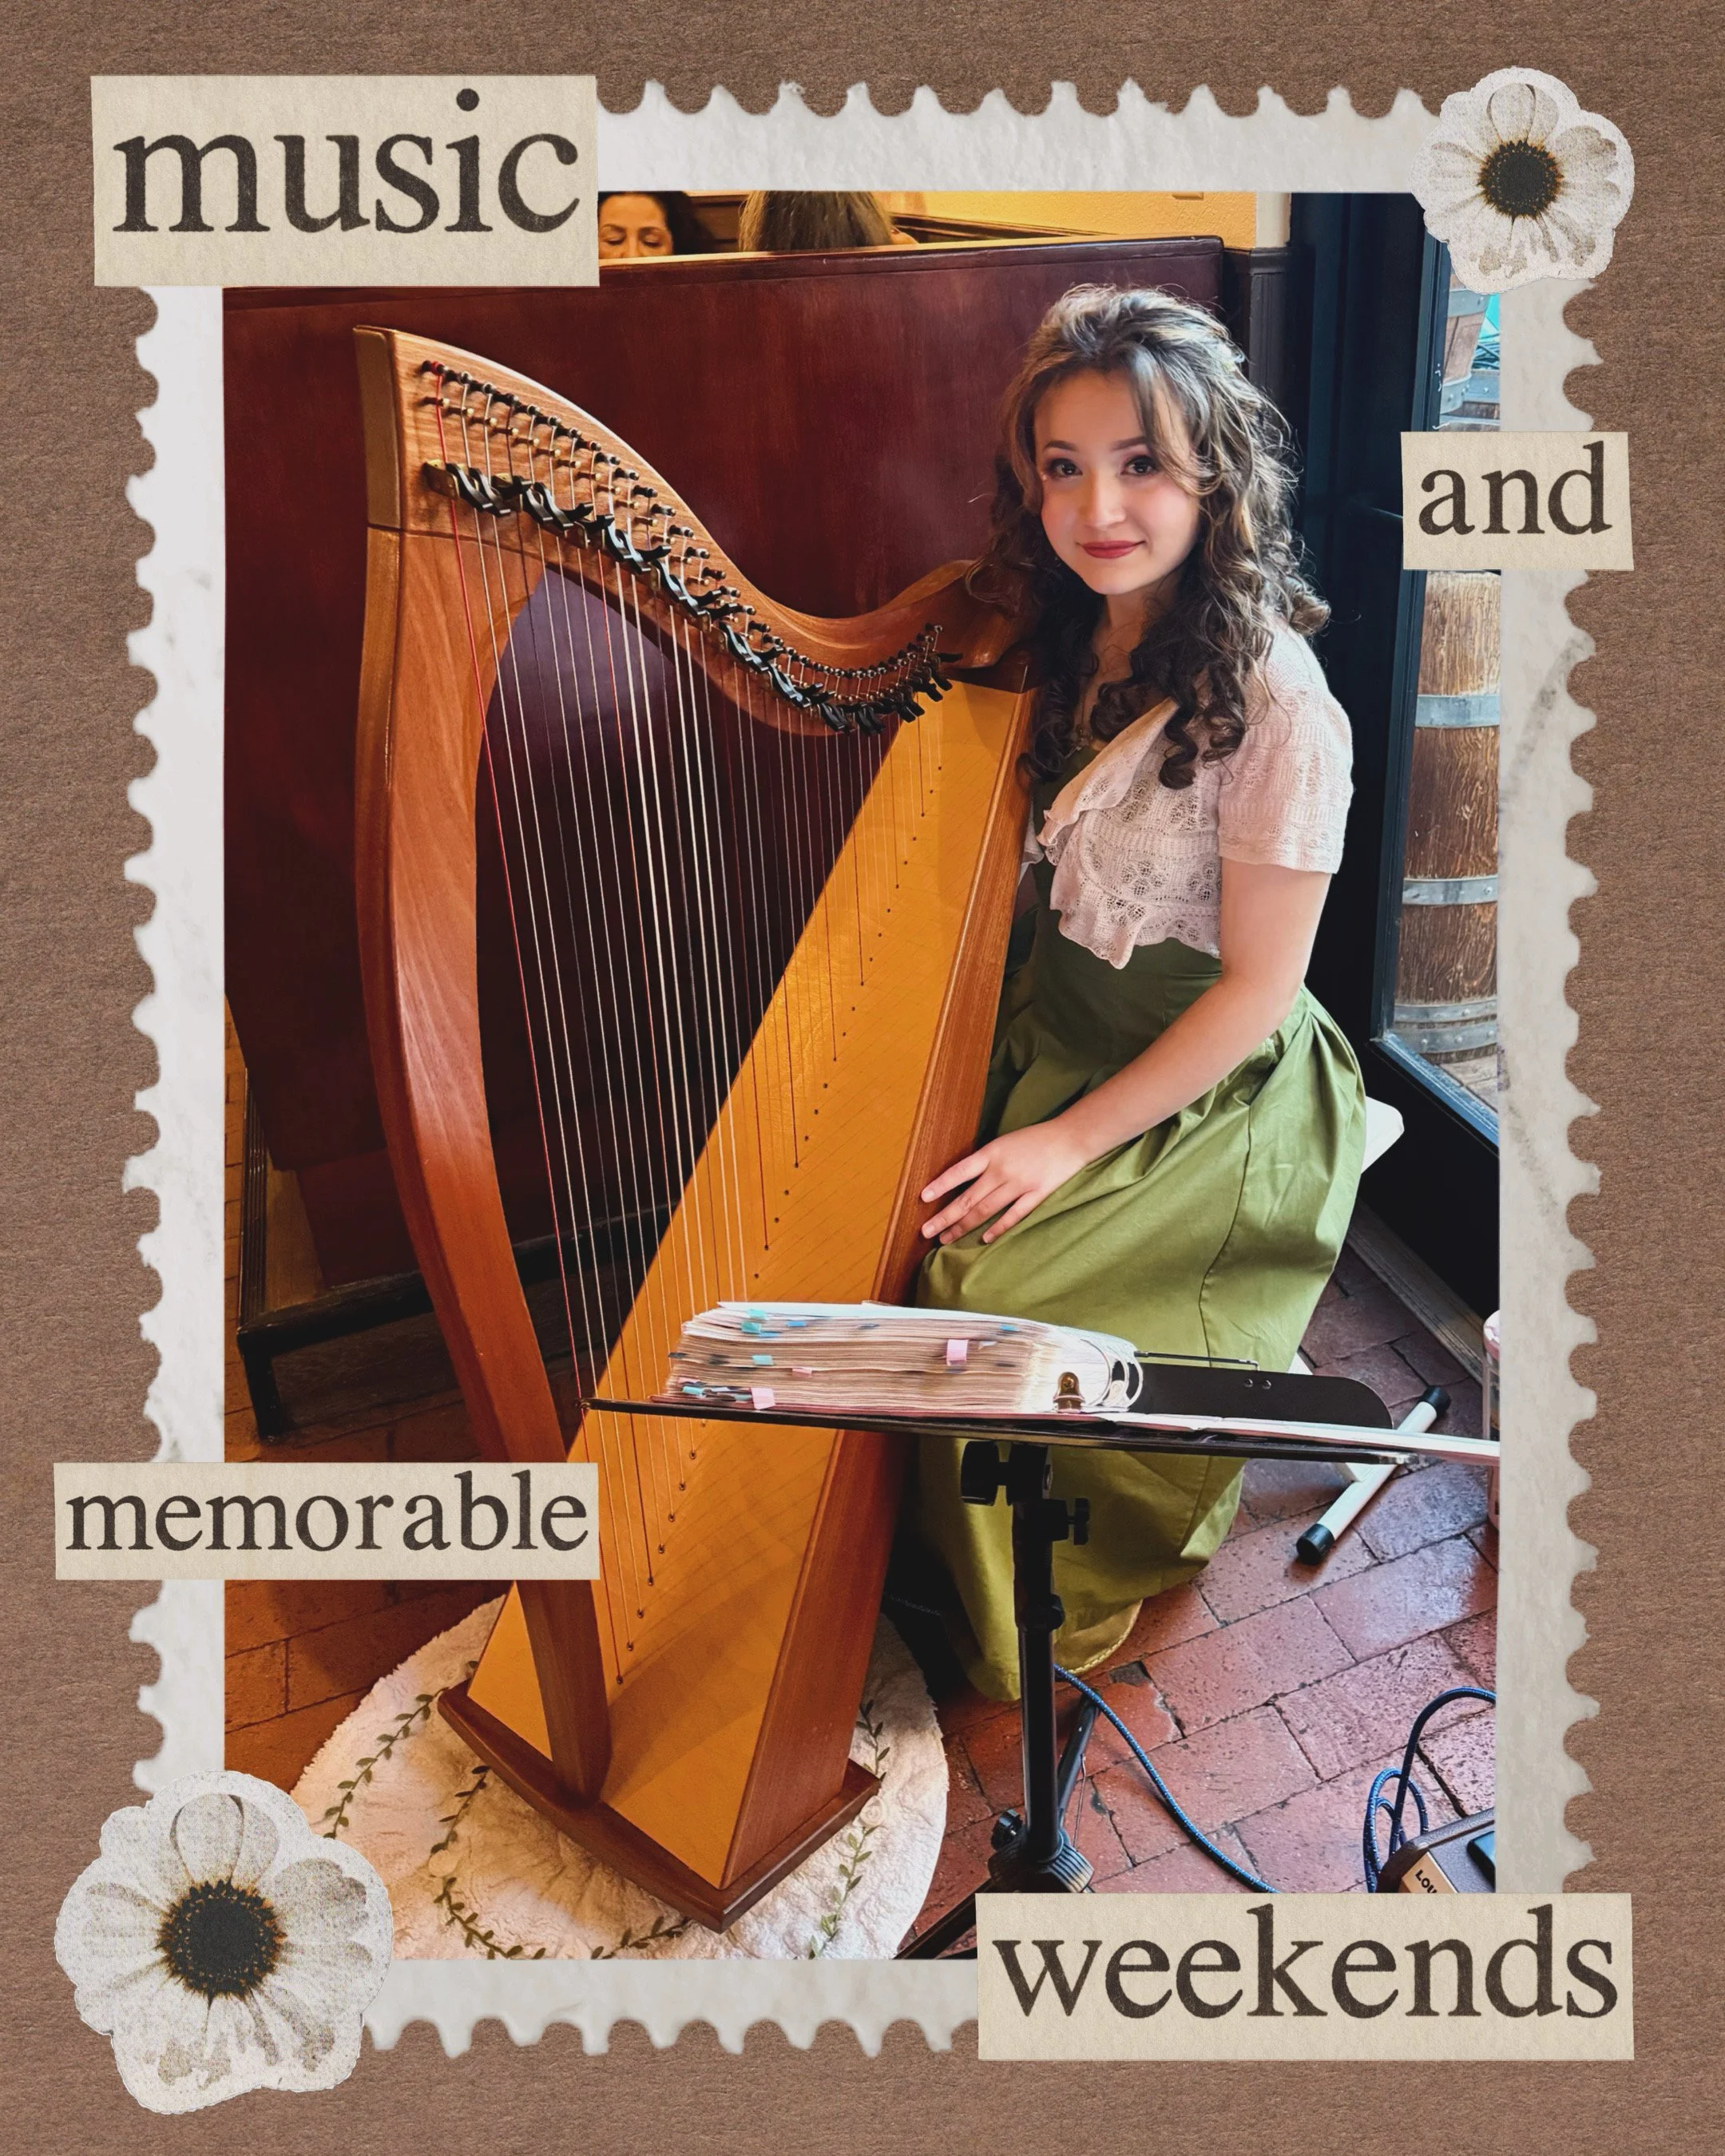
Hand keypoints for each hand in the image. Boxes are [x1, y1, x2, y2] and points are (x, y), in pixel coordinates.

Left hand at [919, 1121, 1090, 1246]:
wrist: (1070, 1138)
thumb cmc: (1034, 1138)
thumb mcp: (1003, 1142)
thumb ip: (984, 1161)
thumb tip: (960, 1180)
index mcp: (991, 1153)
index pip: (959, 1172)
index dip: (941, 1185)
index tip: (922, 1198)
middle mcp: (1002, 1171)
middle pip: (968, 1198)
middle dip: (945, 1217)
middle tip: (926, 1232)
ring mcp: (1019, 1185)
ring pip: (985, 1210)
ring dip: (963, 1226)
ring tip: (945, 1239)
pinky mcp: (1036, 1195)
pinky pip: (1013, 1216)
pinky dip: (998, 1228)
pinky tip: (983, 1239)